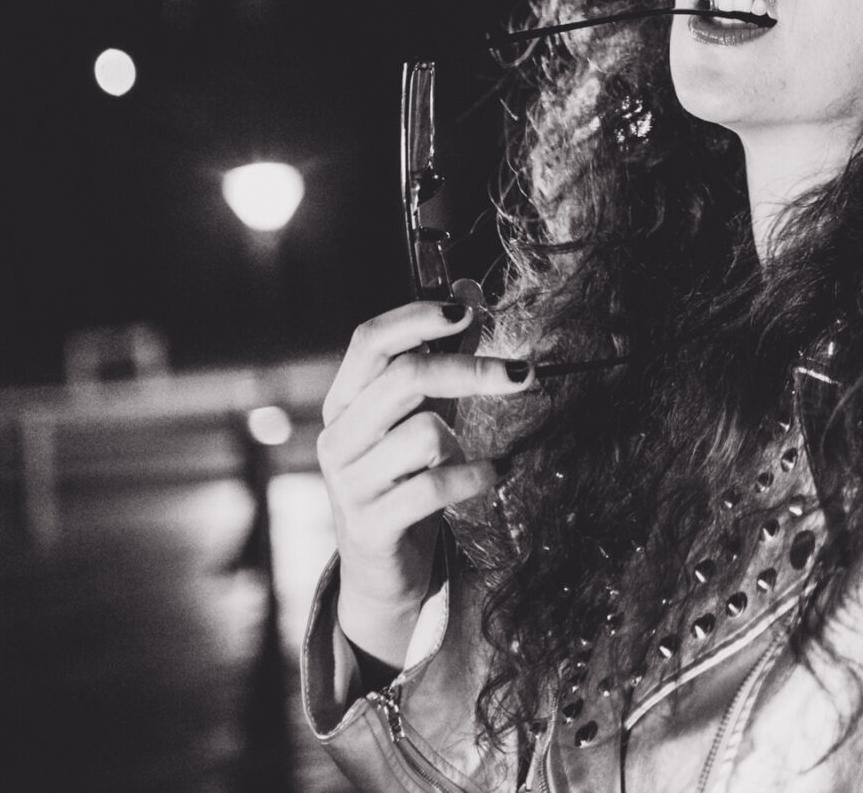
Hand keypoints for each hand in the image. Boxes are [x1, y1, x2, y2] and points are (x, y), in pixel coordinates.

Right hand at [316, 299, 532, 665]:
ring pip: (423, 433)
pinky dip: (474, 478)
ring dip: (463, 441)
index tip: (470, 311)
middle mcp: (338, 437)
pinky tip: (489, 478)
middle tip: (524, 373)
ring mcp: (349, 483)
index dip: (418, 318)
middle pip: (405, 378)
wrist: (381, 570)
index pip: (370, 340)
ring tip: (471, 457)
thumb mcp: (420, 413)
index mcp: (345, 401)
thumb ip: (440, 358)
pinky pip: (433, 486)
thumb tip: (468, 293)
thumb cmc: (404, 479)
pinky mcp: (371, 525)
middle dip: (472, 370)